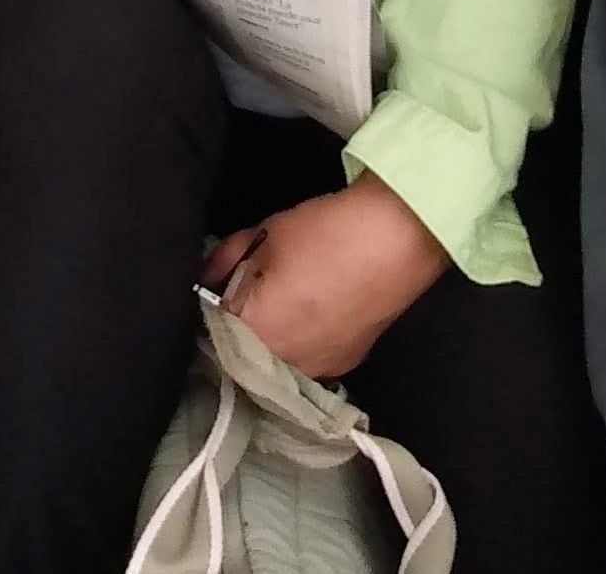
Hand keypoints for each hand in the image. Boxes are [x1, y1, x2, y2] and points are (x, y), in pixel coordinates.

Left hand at [206, 176, 449, 381]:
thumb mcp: (264, 235)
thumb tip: (208, 276)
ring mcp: (320, 370)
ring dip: (268, 338)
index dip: (208, 311)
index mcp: (258, 336)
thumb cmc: (325, 234)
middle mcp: (286, 366)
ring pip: (276, 362)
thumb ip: (226, 261)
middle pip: (243, 354)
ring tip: (278, 301)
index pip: (211, 333)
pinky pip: (307, 359)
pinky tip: (306, 312)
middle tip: (241, 292)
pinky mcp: (347, 364)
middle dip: (237, 326)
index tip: (211, 292)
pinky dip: (299, 341)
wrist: (398, 238)